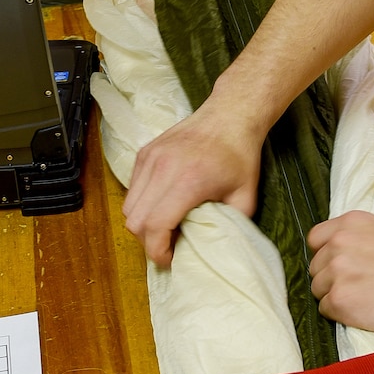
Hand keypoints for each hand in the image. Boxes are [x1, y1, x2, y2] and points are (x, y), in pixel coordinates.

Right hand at [123, 98, 264, 267]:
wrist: (230, 115)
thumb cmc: (240, 156)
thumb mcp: (245, 198)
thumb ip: (229, 227)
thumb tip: (213, 250)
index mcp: (187, 182)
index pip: (154, 227)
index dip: (158, 251)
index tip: (171, 259)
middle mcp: (162, 169)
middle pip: (135, 221)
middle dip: (148, 242)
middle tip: (169, 245)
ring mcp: (149, 158)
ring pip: (128, 206)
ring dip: (142, 224)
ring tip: (165, 226)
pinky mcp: (145, 152)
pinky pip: (132, 188)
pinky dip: (141, 204)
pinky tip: (162, 205)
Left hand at [307, 212, 373, 335]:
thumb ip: (361, 240)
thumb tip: (349, 255)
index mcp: (350, 223)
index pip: (315, 239)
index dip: (326, 255)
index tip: (339, 266)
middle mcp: (338, 243)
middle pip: (316, 267)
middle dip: (331, 279)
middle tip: (358, 288)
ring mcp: (336, 272)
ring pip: (318, 290)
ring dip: (335, 297)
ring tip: (363, 301)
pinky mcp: (339, 300)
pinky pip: (325, 310)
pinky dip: (340, 314)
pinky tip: (363, 312)